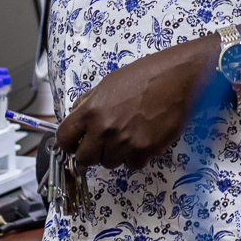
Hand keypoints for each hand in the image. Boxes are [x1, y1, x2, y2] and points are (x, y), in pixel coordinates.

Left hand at [58, 37, 216, 169]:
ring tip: (128, 135)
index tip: (75, 143)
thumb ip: (89, 102)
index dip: (69, 143)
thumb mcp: (108, 83)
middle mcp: (104, 130)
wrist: (176, 79)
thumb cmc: (145, 76)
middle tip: (102, 143)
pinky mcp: (145, 151)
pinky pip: (132, 164)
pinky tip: (142, 138)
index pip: (64, 139)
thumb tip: (77, 115)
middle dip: (91, 153)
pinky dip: (136, 156)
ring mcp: (125, 143)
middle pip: (84, 159)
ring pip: (109, 163)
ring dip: (115, 154)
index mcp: (91, 110)